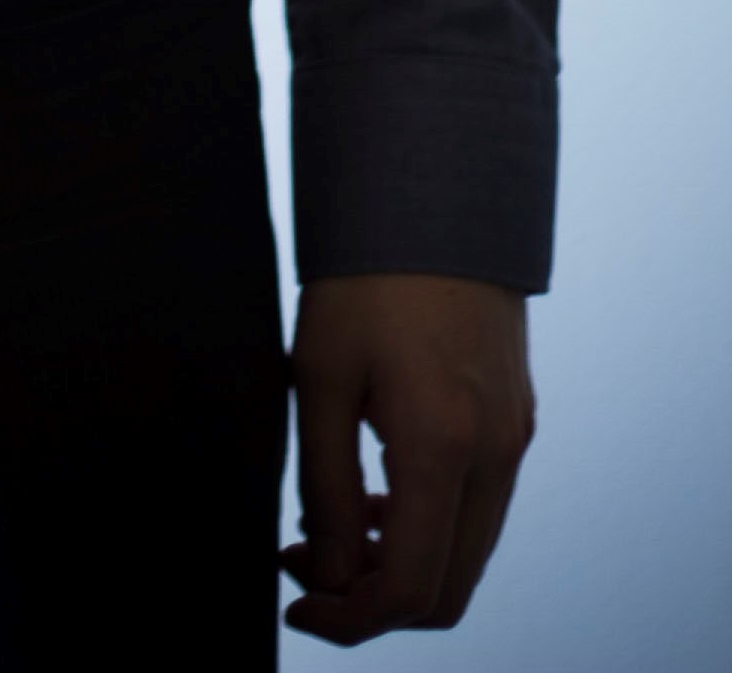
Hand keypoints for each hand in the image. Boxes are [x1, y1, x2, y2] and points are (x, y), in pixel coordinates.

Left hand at [283, 274, 535, 640]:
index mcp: (445, 449)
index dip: (350, 617)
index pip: (412, 590)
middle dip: (373, 599)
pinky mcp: (515, 419)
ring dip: (401, 563)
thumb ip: (327, 486)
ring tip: (327, 527)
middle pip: (449, 588)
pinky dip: (429, 526)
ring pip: (467, 551)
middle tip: (304, 566)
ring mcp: (514, 438)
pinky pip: (479, 508)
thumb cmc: (364, 276)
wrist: (437, 193)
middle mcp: (496, 456)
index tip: (295, 600)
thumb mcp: (322, 377)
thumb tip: (330, 572)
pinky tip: (372, 491)